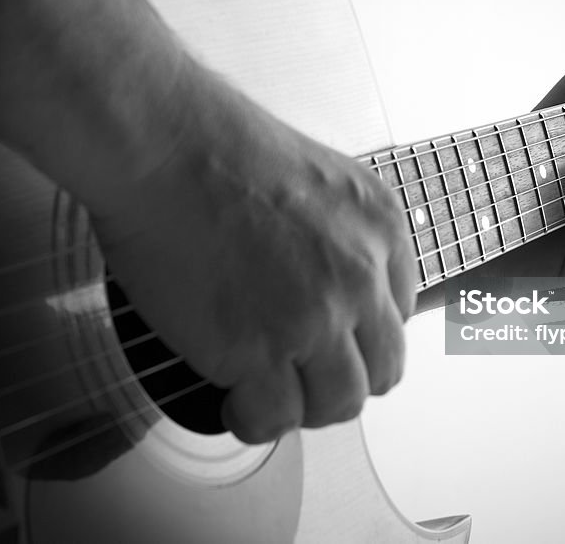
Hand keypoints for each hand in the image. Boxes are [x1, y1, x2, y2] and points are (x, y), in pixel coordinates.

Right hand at [88, 66, 414, 443]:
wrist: (166, 144)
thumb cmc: (216, 148)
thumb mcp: (318, 179)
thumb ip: (338, 235)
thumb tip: (320, 283)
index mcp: (382, 229)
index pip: (398, 314)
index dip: (358, 334)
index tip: (328, 339)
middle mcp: (361, 276)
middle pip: (383, 368)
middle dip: (342, 379)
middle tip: (301, 376)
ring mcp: (316, 317)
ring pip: (340, 402)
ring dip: (303, 406)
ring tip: (265, 392)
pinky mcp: (261, 350)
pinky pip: (277, 417)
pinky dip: (256, 419)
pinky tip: (234, 401)